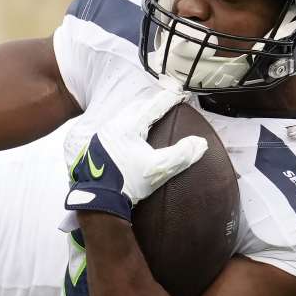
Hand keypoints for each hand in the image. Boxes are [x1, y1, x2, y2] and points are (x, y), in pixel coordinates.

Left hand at [65, 90, 207, 220]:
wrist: (98, 201)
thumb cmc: (128, 184)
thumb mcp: (159, 169)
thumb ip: (182, 155)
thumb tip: (199, 143)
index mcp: (128, 127)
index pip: (153, 107)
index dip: (168, 100)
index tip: (179, 94)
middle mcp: (113, 127)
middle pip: (136, 108)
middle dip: (151, 105)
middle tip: (165, 105)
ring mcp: (102, 137)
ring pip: (123, 118)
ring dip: (138, 115)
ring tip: (149, 118)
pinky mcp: (96, 148)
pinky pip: (115, 129)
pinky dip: (127, 127)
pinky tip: (131, 137)